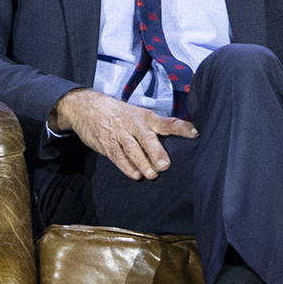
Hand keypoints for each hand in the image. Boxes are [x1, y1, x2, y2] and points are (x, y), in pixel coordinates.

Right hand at [50, 88, 197, 179]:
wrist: (87, 107)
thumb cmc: (121, 115)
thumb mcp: (140, 115)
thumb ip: (157, 128)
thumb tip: (179, 141)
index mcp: (147, 117)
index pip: (167, 122)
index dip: (181, 127)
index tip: (195, 133)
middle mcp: (134, 125)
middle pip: (147, 138)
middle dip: (156, 152)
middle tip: (165, 166)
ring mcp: (120, 135)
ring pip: (132, 150)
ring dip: (142, 163)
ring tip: (152, 175)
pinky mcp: (107, 144)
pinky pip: (117, 157)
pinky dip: (126, 166)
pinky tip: (135, 175)